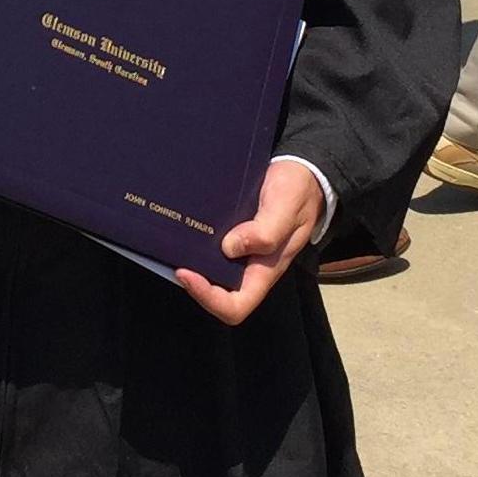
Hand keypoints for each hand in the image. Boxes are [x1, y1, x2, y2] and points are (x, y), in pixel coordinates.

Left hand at [174, 158, 324, 325]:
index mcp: (266, 269)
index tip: (185, 272)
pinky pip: (211, 249)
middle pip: (218, 293)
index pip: (236, 306)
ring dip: (191, 262)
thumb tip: (229, 248)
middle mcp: (251, 266)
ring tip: (173, 242)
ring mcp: (242, 251)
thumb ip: (266, 230)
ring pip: (211, 271)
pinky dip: (195, 244)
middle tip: (173, 257)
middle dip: (193, 281)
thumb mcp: (287, 206)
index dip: (208, 298)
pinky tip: (185, 226)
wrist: (304, 171)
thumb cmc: (298, 190)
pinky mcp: (234, 234)